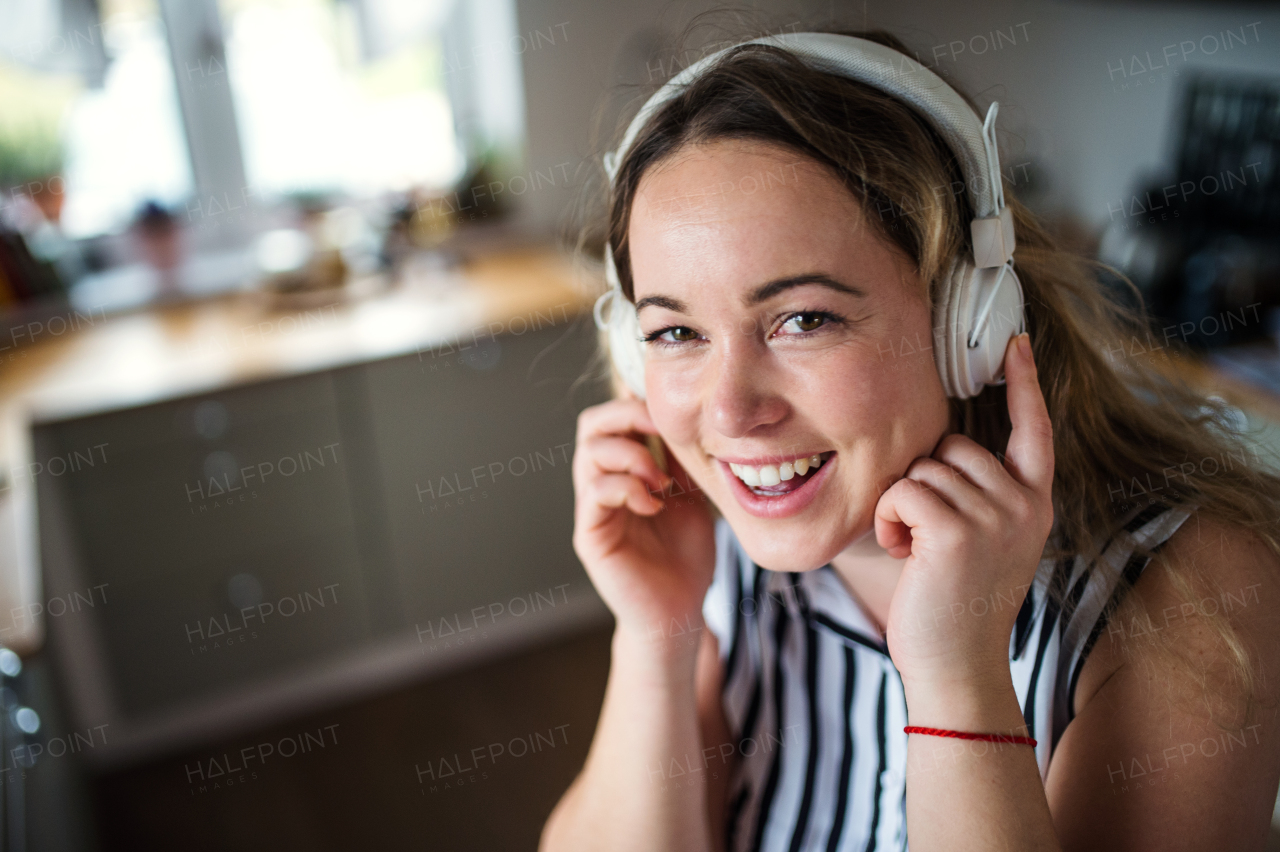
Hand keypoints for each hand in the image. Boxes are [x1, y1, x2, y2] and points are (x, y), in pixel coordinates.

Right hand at [571, 393, 715, 646]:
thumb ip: (679, 462)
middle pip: (591, 425)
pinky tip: (653, 505)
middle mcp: (600, 484)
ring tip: (661, 482)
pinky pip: (594, 492)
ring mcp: (592, 509)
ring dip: (631, 456)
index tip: (673, 416)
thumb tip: (680, 420)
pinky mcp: (590, 535)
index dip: (637, 407)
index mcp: (622, 470)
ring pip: (589, 453)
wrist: (681, 610)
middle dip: (627, 419)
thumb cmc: (686, 557)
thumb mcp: (691, 496)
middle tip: (661, 435)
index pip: (611, 418)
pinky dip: (626, 488)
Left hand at [874, 333, 1054, 687]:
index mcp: (1032, 504)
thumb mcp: (980, 543)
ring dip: (902, 505)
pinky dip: (888, 520)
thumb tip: (940, 450)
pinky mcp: (957, 532)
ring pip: (922, 467)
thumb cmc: (952, 605)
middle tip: (929, 537)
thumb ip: (976, 496)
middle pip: (952, 445)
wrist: (956, 668)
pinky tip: (903, 554)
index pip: (1034, 430)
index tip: (1016, 341)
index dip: (1024, 384)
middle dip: (925, 482)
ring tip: (918, 551)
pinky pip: (901, 490)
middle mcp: (1023, 505)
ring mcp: (995, 517)